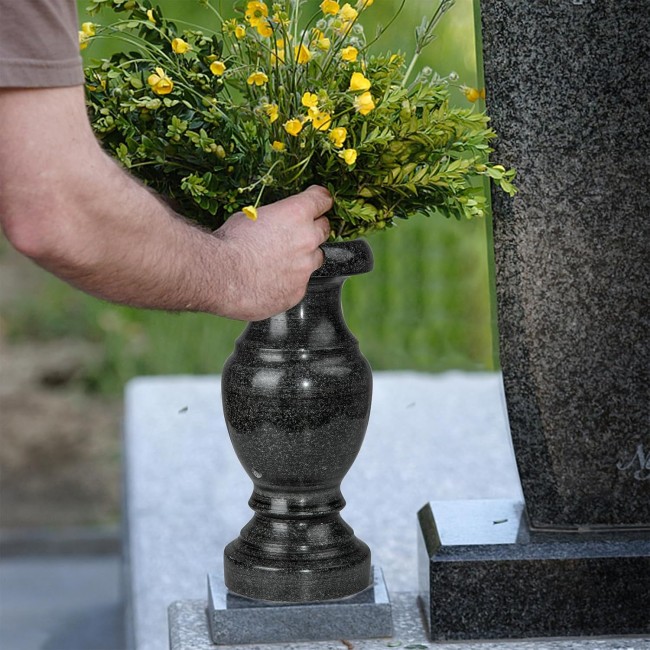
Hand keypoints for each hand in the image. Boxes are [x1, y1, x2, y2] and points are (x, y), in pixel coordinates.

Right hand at [214, 186, 331, 320]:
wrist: (221, 276)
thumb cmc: (228, 243)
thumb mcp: (249, 217)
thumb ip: (272, 220)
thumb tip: (271, 225)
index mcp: (296, 213)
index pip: (323, 200)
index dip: (321, 200)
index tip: (320, 202)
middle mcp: (308, 239)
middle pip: (325, 230)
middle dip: (313, 230)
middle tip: (296, 235)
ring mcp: (305, 268)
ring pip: (315, 259)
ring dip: (303, 258)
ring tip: (280, 263)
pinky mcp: (298, 291)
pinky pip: (300, 284)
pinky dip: (289, 282)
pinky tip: (270, 283)